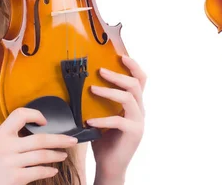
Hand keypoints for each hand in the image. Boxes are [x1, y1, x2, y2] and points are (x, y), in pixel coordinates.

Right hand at [0, 108, 78, 184]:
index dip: (35, 114)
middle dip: (60, 139)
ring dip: (57, 155)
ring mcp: (10, 163)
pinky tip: (53, 170)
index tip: (45, 121)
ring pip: (42, 156)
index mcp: (0, 135)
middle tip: (72, 140)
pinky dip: (49, 170)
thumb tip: (40, 130)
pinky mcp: (14, 178)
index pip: (19, 114)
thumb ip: (12, 136)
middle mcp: (5, 147)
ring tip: (64, 155)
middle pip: (39, 139)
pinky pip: (38, 172)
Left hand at [87, 56, 146, 184]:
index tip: (120, 56)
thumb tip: (81, 82)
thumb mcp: (103, 115)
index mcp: (135, 104)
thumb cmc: (104, 139)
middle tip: (100, 71)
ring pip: (128, 98)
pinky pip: (118, 121)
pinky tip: (89, 121)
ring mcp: (139, 122)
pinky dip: (102, 119)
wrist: (110, 165)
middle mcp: (140, 110)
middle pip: (135, 84)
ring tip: (93, 89)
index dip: (133, 65)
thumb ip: (100, 101)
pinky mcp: (133, 133)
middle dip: (117, 75)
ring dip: (109, 92)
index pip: (140, 79)